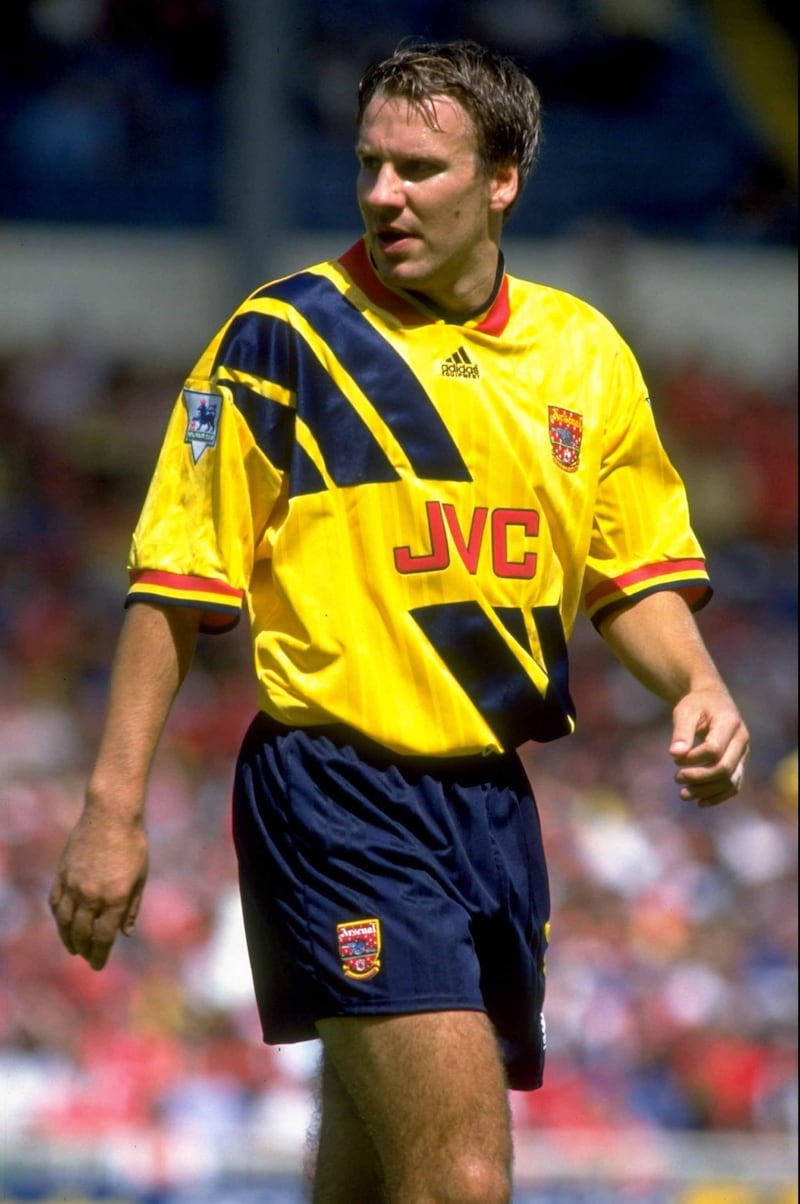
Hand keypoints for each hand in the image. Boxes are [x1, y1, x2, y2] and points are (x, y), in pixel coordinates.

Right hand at [49, 804, 148, 970]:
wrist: (111, 814)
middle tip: (88, 958)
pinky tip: (63, 923)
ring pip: (65, 922)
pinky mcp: (62, 874)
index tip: (98, 966)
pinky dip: (58, 917)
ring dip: (68, 939)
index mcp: (115, 899)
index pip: (103, 938)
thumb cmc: (133, 844)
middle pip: (83, 934)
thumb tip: (125, 933)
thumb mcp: (140, 877)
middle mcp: (91, 896)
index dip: (100, 956)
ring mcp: (74, 885)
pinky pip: (55, 903)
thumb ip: (131, 907)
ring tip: (74, 948)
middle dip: (85, 950)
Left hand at [669, 687, 749, 807]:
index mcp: (730, 723)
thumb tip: (675, 754)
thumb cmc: (697, 705)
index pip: (714, 749)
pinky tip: (700, 802)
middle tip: (677, 778)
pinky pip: (734, 785)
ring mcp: (743, 753)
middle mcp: (741, 740)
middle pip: (725, 768)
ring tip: (683, 794)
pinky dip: (718, 796)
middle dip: (699, 777)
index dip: (693, 758)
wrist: (713, 701)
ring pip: (730, 780)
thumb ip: (681, 732)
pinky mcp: (739, 763)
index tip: (675, 758)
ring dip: (707, 791)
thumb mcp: (685, 711)